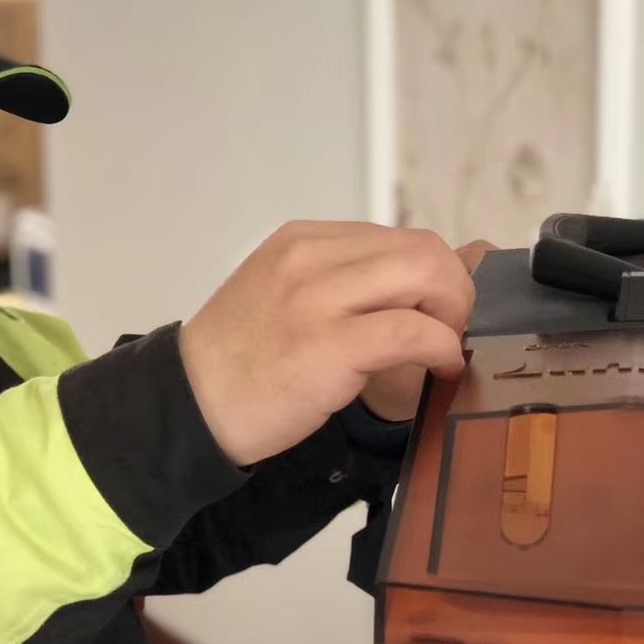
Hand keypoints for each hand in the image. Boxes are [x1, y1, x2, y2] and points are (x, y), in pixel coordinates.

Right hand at [178, 222, 479, 466]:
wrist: (188, 406)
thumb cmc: (237, 363)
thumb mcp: (282, 298)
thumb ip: (336, 283)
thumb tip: (414, 286)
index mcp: (301, 242)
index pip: (397, 237)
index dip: (434, 273)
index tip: (438, 311)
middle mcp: (310, 258)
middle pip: (421, 249)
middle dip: (455, 288)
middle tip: (452, 329)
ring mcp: (318, 300)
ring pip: (424, 277)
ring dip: (453, 313)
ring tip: (446, 347)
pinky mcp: (329, 346)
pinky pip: (412, 331)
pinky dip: (442, 347)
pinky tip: (441, 367)